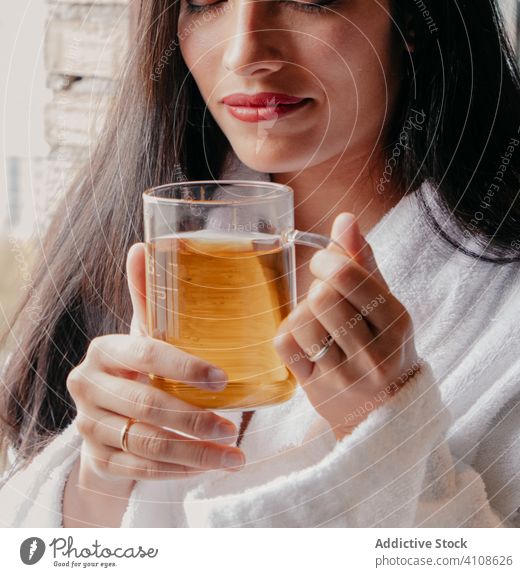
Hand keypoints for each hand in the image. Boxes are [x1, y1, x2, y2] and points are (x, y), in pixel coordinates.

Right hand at [66, 243, 245, 484]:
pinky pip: (140, 471)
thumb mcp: (141, 333)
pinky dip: (178, 471)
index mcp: (103, 351)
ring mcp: (89, 426)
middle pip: (146, 405)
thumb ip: (146, 295)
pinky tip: (207, 467)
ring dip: (194, 452)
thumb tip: (144, 244)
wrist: (104, 416)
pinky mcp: (97, 459)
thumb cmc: (134, 366)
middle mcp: (88, 388)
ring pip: (146, 444)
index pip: (144, 353)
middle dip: (195, 418)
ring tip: (234, 454)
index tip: (221, 378)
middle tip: (233, 425)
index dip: (183, 366)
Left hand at [273, 213, 419, 439]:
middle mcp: (375, 353)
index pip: (350, 277)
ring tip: (318, 323)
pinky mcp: (316, 391)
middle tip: (321, 293)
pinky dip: (288, 335)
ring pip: (301, 320)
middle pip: (322, 297)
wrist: (385, 415)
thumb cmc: (381, 346)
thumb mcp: (384, 304)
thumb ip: (363, 261)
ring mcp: (345, 376)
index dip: (326, 261)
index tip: (323, 264)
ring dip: (302, 313)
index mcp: (397, 323)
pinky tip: (305, 342)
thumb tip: (345, 219)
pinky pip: (284, 344)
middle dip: (316, 287)